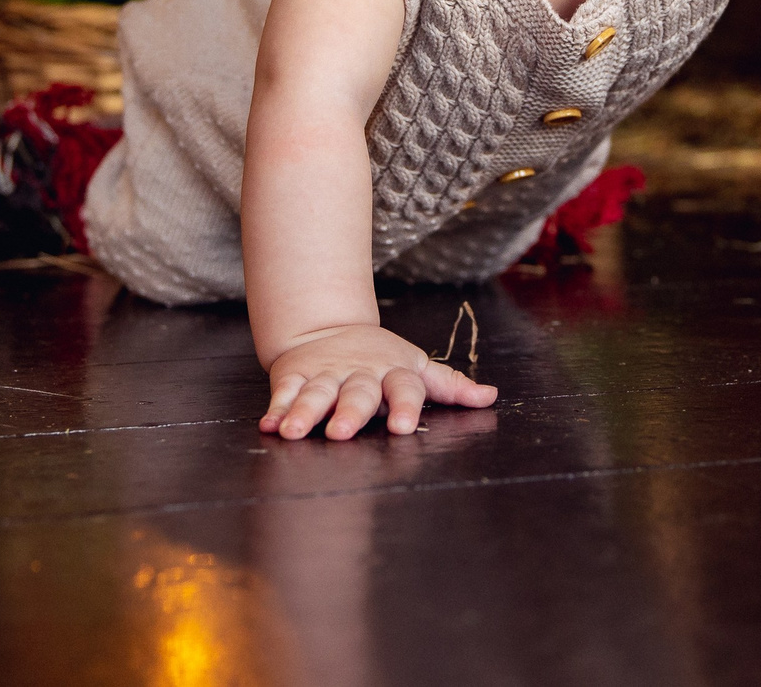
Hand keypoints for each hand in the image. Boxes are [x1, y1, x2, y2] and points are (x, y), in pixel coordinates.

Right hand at [261, 324, 498, 439]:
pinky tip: (270, 425)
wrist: (328, 328)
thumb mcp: (416, 367)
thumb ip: (449, 385)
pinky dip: (276, 407)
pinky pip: (284, 391)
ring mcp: (326, 373)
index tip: (402, 428)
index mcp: (394, 373)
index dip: (404, 407)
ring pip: (316, 393)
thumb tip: (490, 396)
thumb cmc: (380, 359)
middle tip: (342, 432)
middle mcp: (360, 373)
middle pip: (357, 393)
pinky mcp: (295, 374)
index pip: (404, 389)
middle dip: (349, 413)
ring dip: (304, 413)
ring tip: (293, 433)